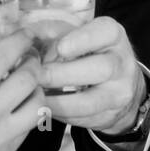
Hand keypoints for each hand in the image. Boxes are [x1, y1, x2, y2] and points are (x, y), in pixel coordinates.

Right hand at [0, 31, 45, 150]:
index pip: (4, 58)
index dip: (18, 41)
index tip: (23, 35)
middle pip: (29, 79)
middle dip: (34, 62)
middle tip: (29, 57)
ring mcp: (1, 137)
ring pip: (38, 106)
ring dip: (36, 90)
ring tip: (28, 84)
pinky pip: (28, 129)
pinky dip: (28, 114)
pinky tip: (17, 109)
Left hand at [37, 16, 146, 133]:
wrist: (117, 85)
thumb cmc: (86, 53)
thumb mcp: (75, 36)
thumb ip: (52, 32)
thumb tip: (27, 37)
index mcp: (113, 36)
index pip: (106, 32)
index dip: (82, 39)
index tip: (60, 47)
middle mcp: (122, 63)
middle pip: (101, 68)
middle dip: (64, 74)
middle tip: (38, 76)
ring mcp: (119, 92)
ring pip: (91, 101)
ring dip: (58, 101)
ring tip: (37, 95)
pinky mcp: (110, 115)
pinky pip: (83, 118)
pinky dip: (60, 114)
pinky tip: (45, 108)